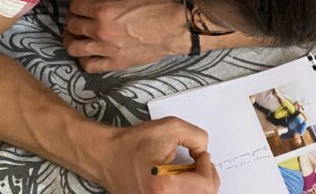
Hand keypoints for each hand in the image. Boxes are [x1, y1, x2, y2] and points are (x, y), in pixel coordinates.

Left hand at [63, 0, 189, 71]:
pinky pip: (90, 65)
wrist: (175, 29)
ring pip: (75, 47)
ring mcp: (107, 49)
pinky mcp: (115, 63)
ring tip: (76, 34)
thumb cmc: (159, 6)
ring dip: (72, 39)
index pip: (76, 5)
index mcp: (104, 10)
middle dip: (73, 17)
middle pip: (73, 25)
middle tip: (80, 14)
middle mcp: (101, 30)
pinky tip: (87, 52)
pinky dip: (84, 59)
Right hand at [102, 117, 218, 193]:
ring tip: (191, 170)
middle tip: (201, 161)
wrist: (108, 157)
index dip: (207, 166)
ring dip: (200, 186)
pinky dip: (190, 191)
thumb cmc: (135, 143)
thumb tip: (204, 154)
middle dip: (207, 177)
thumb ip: (196, 137)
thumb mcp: (171, 128)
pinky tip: (183, 180)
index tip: (201, 154)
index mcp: (163, 188)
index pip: (204, 185)